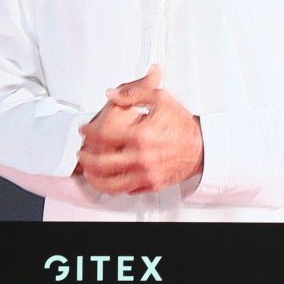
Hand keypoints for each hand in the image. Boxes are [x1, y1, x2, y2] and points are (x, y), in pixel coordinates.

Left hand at [76, 65, 204, 194]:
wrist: (202, 147)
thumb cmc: (182, 124)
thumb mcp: (160, 99)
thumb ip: (134, 93)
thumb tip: (111, 93)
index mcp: (142, 135)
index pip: (103, 135)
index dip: (88, 131)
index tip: (85, 129)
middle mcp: (142, 157)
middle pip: (101, 163)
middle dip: (85, 157)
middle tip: (82, 151)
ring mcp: (146, 174)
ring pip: (110, 183)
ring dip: (94, 176)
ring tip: (89, 169)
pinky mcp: (151, 184)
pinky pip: (126, 189)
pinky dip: (112, 185)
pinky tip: (108, 178)